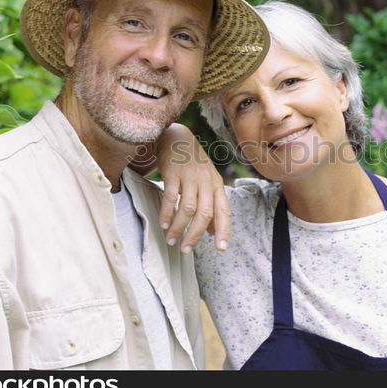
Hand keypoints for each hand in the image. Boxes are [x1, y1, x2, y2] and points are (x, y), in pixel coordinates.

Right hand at [153, 124, 229, 252]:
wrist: (177, 137)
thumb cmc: (193, 165)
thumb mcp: (207, 183)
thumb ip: (211, 205)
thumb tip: (213, 232)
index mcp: (217, 185)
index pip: (224, 210)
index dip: (223, 230)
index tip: (221, 248)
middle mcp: (206, 181)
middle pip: (205, 213)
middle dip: (195, 235)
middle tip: (185, 249)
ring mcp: (190, 176)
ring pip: (188, 208)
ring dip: (179, 227)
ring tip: (171, 240)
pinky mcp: (173, 172)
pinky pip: (171, 197)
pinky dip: (167, 212)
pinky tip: (163, 223)